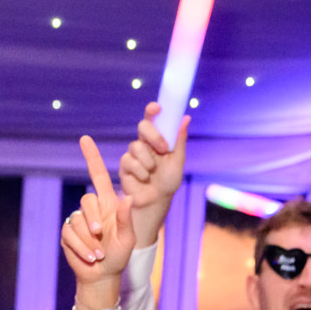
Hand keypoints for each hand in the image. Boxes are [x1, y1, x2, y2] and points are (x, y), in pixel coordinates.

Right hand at [60, 137, 136, 290]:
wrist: (102, 275)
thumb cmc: (119, 256)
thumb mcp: (128, 238)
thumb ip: (126, 219)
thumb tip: (128, 198)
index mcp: (108, 204)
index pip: (98, 175)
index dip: (92, 157)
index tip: (85, 138)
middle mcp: (92, 209)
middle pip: (87, 199)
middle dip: (93, 219)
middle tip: (100, 236)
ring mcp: (78, 221)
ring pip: (77, 220)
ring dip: (88, 240)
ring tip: (98, 254)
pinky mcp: (67, 234)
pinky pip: (69, 234)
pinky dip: (80, 247)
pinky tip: (89, 257)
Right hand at [119, 102, 187, 249]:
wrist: (156, 201)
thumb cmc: (168, 181)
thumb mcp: (177, 160)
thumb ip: (179, 139)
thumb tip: (186, 117)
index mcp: (157, 139)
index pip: (153, 119)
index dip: (153, 110)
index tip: (157, 107)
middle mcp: (144, 143)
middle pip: (143, 126)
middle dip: (153, 136)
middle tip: (163, 149)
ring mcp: (133, 154)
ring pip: (136, 146)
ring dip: (148, 160)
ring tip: (152, 172)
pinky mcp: (124, 166)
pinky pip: (129, 161)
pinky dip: (140, 171)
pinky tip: (144, 178)